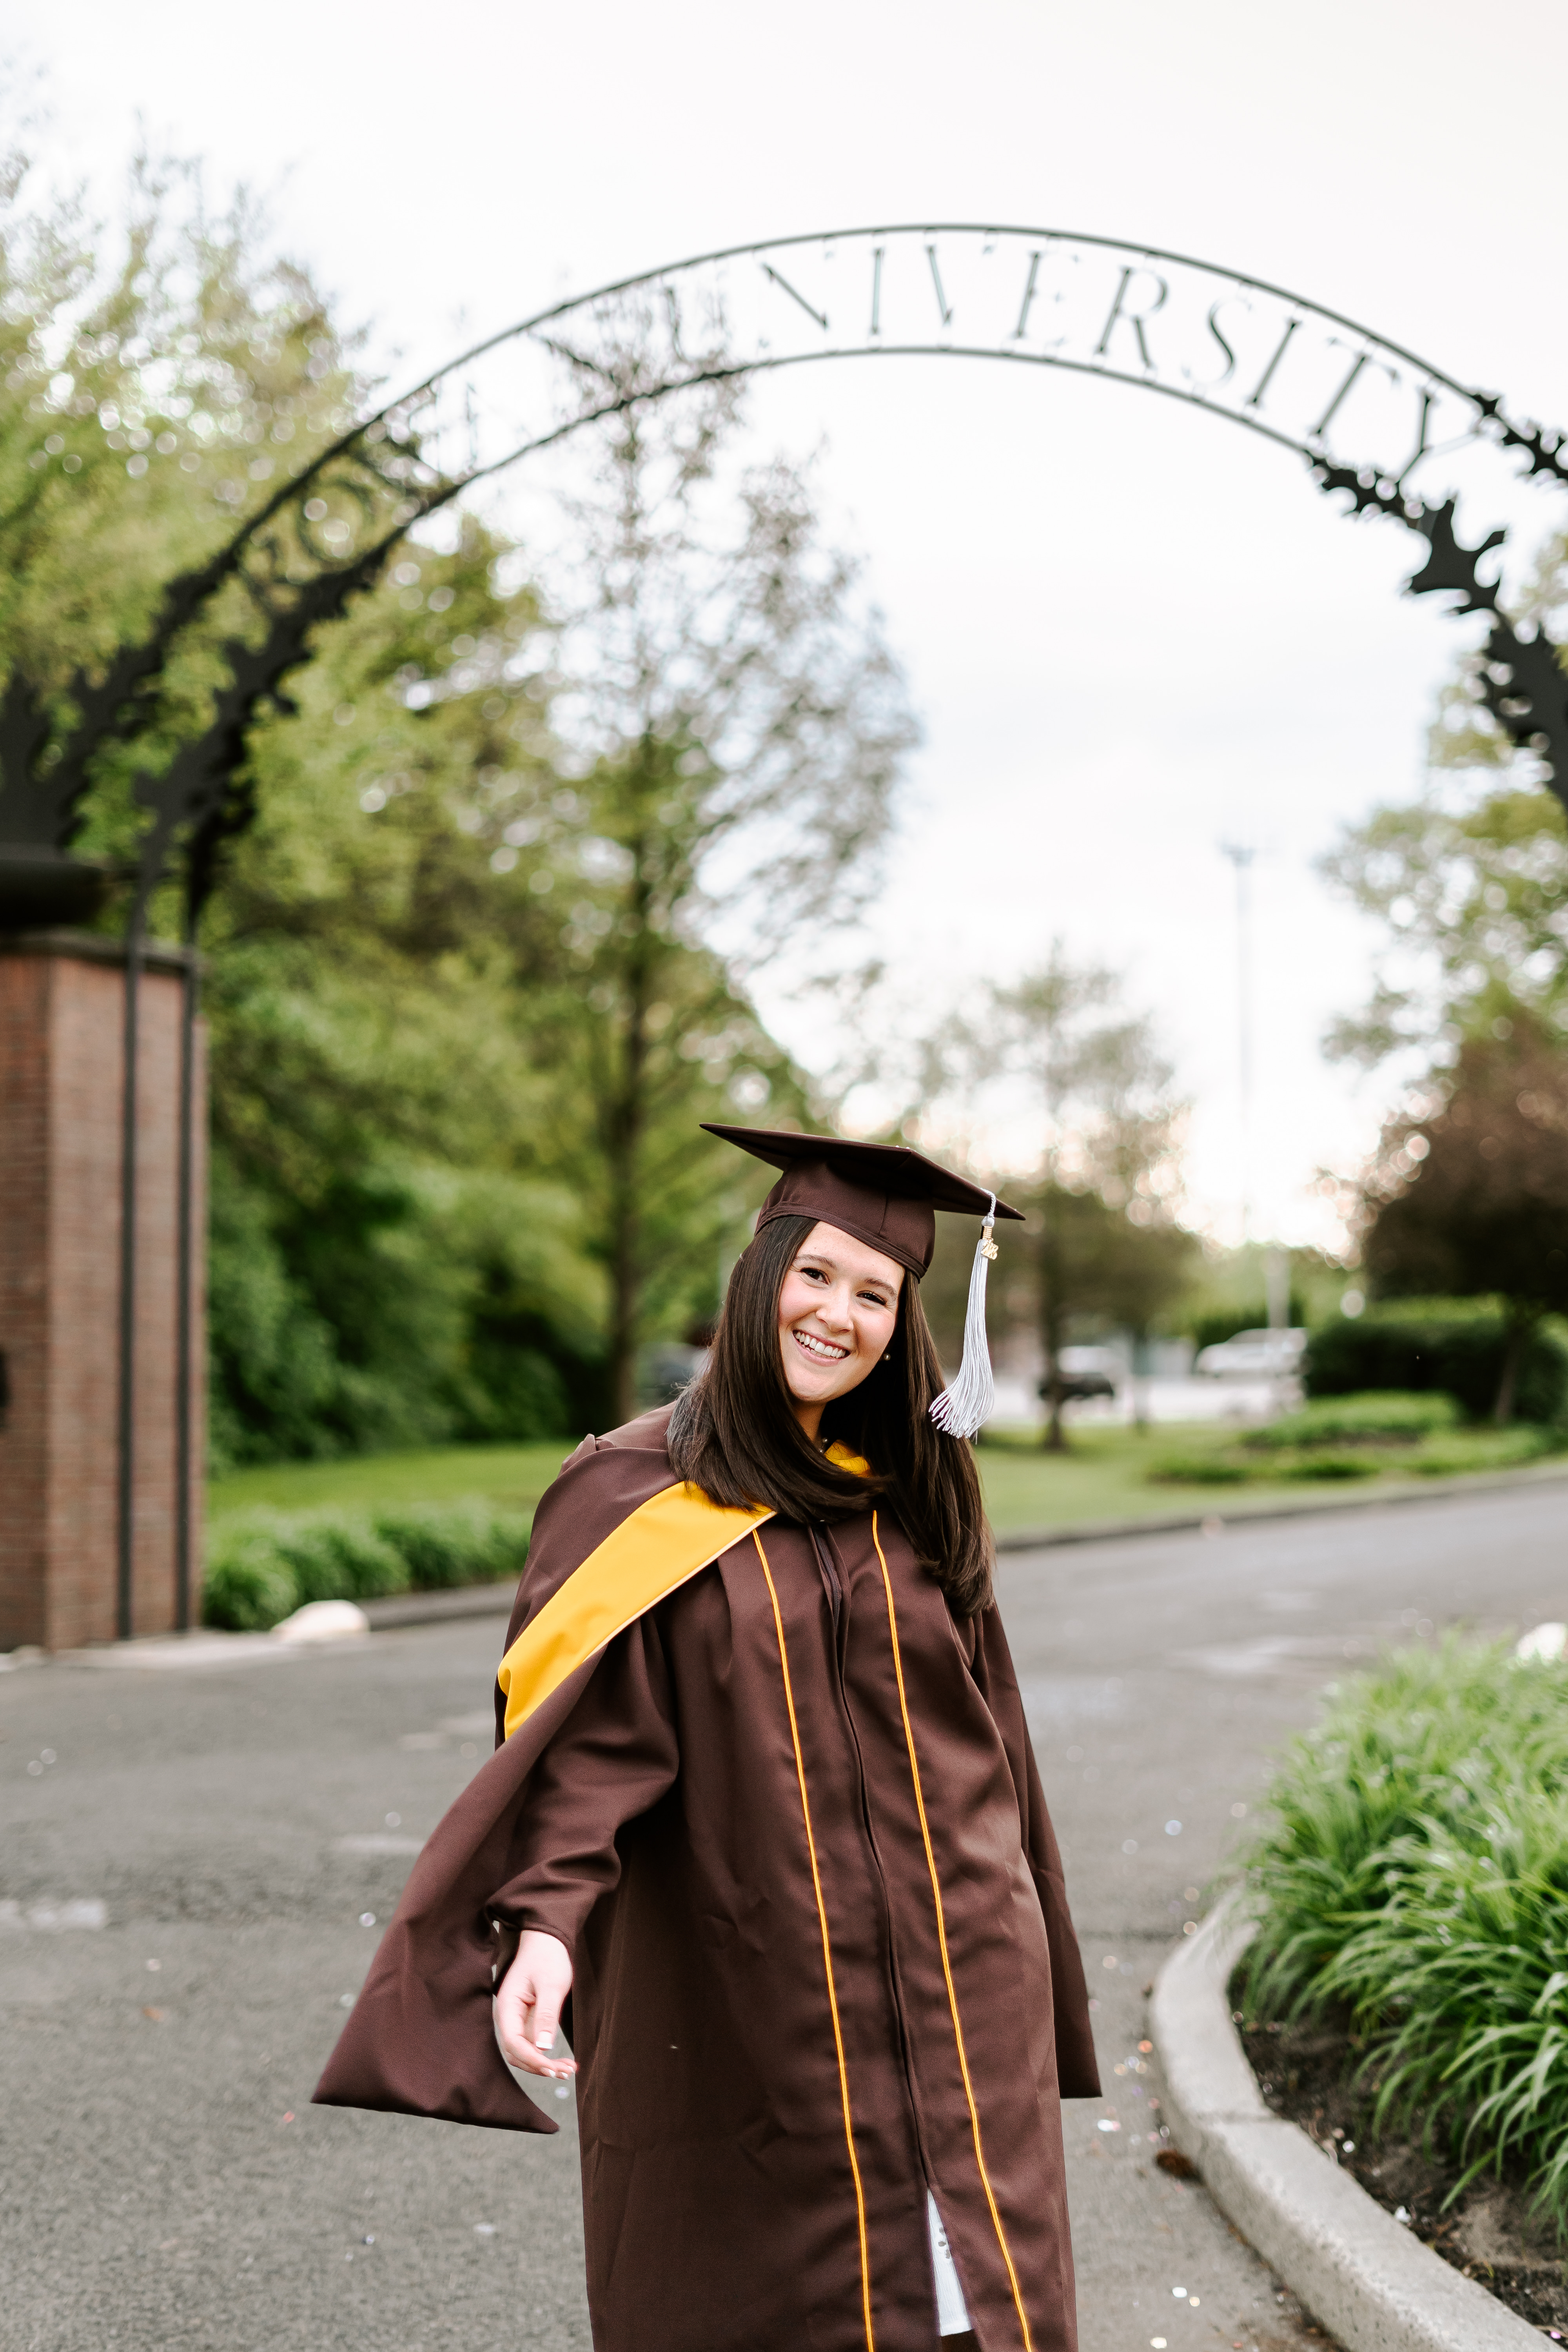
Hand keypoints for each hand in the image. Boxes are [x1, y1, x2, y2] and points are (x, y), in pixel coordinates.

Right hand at [495, 1929, 575, 2079]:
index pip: (513, 2042)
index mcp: (508, 2007)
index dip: (532, 2059)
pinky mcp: (528, 2021)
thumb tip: (544, 2048)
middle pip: (516, 2053)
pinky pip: (533, 2044)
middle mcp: (508, 2017)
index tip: (553, 2068)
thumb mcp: (551, 1985)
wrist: (546, 1942)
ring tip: (568, 2069)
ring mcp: (517, 2020)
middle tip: (564, 2071)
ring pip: (524, 2052)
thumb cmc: (547, 1958)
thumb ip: (547, 2015)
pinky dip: (547, 2055)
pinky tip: (563, 2060)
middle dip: (538, 2066)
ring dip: (543, 2064)